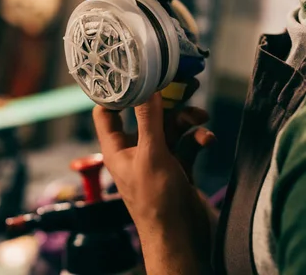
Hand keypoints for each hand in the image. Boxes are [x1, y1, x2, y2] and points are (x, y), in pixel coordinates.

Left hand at [93, 94, 215, 273]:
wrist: (183, 239)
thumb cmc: (157, 204)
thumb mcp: (151, 155)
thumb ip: (149, 120)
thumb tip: (146, 88)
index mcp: (116, 148)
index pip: (106, 112)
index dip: (116, 93)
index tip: (134, 73)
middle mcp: (134, 151)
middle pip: (145, 115)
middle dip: (165, 101)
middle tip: (184, 83)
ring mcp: (157, 159)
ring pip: (170, 127)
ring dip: (186, 119)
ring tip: (201, 116)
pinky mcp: (178, 167)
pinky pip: (186, 143)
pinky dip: (197, 138)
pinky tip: (207, 139)